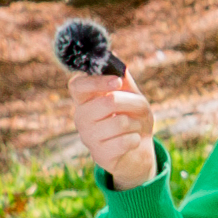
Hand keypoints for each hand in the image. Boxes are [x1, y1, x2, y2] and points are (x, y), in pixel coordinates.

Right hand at [66, 66, 157, 188]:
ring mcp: (88, 138)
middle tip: (139, 108)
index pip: (77, 86)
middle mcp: (81, 118)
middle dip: (132, 103)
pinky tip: (132, 141)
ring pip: (120, 122)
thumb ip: (123, 79)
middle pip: (107, 102)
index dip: (97, 82)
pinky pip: (125, 141)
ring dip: (136, 123)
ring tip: (134, 127)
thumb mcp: (132, 96)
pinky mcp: (100, 156)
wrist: (139, 150)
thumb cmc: (133, 118)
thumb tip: (116, 61)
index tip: (117, 81)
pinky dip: (136, 139)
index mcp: (84, 100)